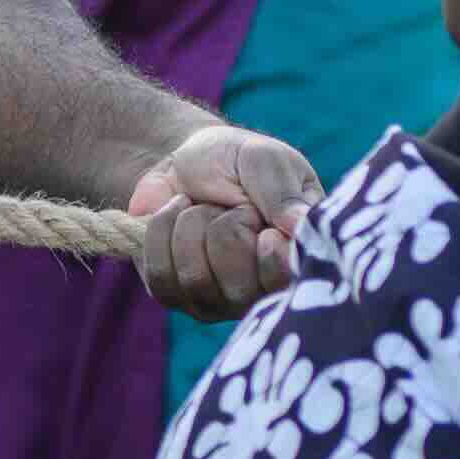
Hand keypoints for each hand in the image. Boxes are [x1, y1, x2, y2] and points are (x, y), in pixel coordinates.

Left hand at [119, 122, 316, 318]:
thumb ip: (283, 193)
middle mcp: (259, 290)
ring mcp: (216, 299)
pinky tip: (174, 215)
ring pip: (195, 280)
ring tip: (201, 208)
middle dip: (225, 229)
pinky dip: (161, 234)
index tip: (265, 229)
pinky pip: (160, 278)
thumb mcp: (263, 159)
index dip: (272, 258)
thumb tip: (299, 227)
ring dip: (190, 227)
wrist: (181, 159)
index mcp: (294, 258)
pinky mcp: (175, 295)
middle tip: (230, 207)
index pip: (288, 285)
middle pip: (238, 289)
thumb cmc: (234, 160)